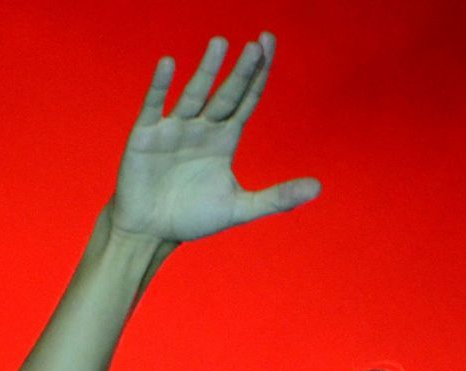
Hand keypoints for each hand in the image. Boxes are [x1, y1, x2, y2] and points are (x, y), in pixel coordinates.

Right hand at [110, 33, 318, 244]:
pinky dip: (161, 86)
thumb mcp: (241, 209)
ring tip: (220, 44)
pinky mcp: (146, 135)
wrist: (151, 230)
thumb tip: (318, 188)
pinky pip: (155, 105)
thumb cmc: (194, 217)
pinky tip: (169, 64)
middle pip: (226, 94)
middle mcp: (203, 127)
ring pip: (194, 94)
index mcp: (225, 138)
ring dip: (207, 70)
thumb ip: (278, 197)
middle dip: (242, 71)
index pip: (247, 99)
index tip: (268, 44)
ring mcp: (174, 128)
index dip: (259, 75)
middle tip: (257, 46)